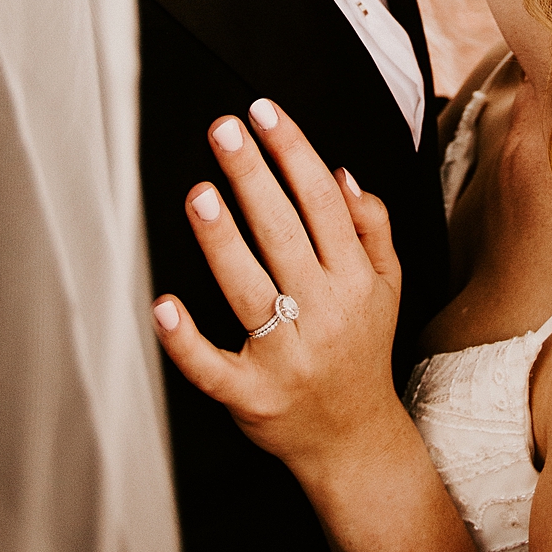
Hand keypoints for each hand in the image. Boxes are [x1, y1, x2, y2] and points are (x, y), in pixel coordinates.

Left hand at [151, 100, 407, 482]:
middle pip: (284, 232)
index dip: (293, 151)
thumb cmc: (362, 348)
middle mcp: (324, 311)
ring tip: (200, 193)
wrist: (354, 439)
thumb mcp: (388, 284)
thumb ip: (372, 226)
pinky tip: (163, 306)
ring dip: (223, 240)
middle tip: (224, 129)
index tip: (264, 112)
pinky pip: (213, 366)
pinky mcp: (251, 395)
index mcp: (354, 277)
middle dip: (253, 175)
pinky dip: (187, 340)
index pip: (322, 200)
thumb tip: (341, 173)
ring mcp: (286, 355)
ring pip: (249, 288)